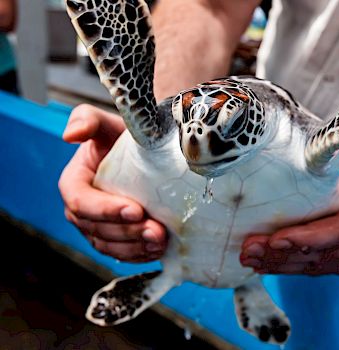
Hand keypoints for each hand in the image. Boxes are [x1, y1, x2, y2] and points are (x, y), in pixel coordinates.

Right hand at [59, 104, 166, 261]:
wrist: (144, 153)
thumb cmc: (122, 136)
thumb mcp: (106, 123)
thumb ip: (87, 120)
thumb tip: (69, 135)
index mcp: (74, 183)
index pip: (80, 202)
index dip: (105, 210)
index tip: (135, 210)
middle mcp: (82, 209)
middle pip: (97, 229)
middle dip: (127, 233)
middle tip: (157, 231)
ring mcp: (98, 227)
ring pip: (110, 246)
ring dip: (135, 248)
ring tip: (161, 242)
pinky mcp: (116, 238)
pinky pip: (123, 253)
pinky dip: (139, 255)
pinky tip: (159, 250)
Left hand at [241, 109, 338, 274]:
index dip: (311, 237)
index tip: (278, 237)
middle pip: (320, 254)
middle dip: (283, 253)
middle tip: (249, 248)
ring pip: (310, 266)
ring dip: (277, 263)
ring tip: (248, 255)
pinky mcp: (336, 264)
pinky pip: (309, 269)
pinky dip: (283, 267)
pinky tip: (260, 263)